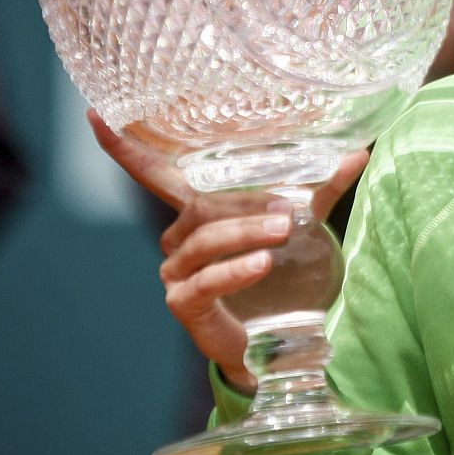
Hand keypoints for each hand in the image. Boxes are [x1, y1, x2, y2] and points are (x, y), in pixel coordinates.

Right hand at [89, 110, 367, 393]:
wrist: (278, 339)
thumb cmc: (279, 273)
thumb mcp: (300, 224)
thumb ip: (322, 188)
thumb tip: (358, 152)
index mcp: (195, 212)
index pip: (155, 173)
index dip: (125, 147)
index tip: (95, 115)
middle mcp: (178, 238)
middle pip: (199, 207)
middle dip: (242, 206)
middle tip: (287, 211)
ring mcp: (176, 273)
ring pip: (205, 241)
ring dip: (245, 234)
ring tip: (284, 232)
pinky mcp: (184, 303)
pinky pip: (206, 281)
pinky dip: (234, 270)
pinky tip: (260, 264)